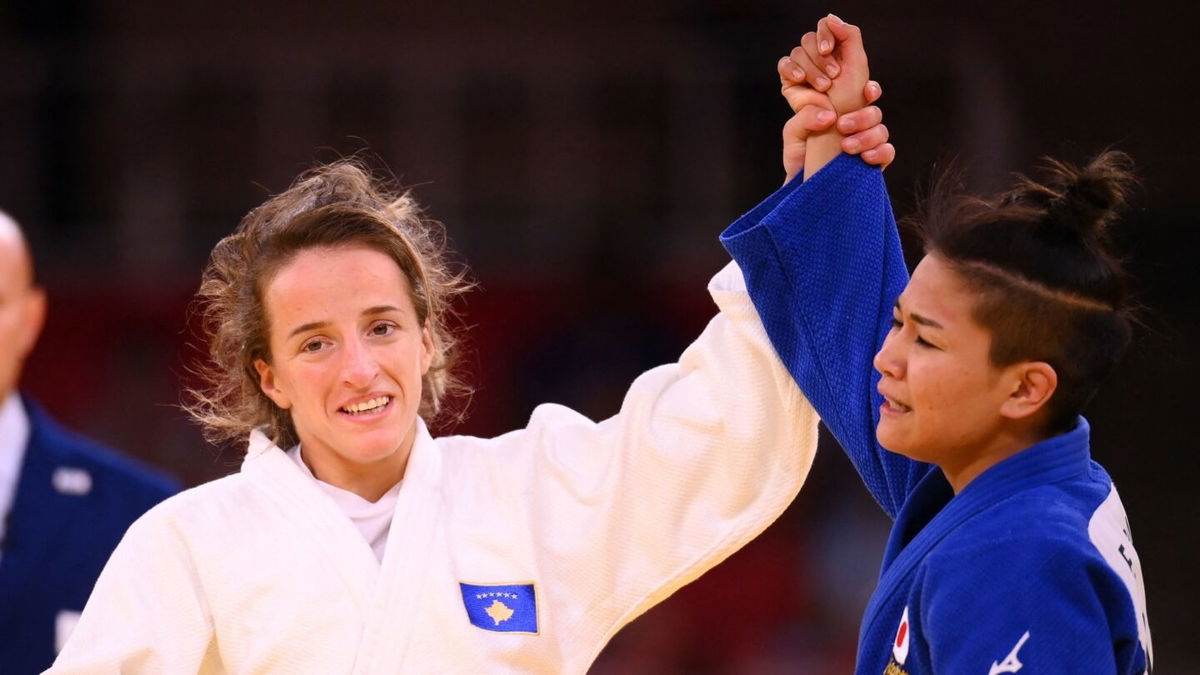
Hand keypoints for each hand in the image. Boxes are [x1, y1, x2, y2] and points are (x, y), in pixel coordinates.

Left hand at [779, 59, 892, 179]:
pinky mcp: (874, 163)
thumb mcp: (793, 132)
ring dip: (867, 136)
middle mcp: (859, 126)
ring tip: (846, 146)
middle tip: (842, 126)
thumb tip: (830, 116)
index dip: (871, 90)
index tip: (866, 92)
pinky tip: (864, 157)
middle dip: (862, 117)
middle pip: (875, 112)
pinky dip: (880, 152)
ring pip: (881, 131)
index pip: (864, 94)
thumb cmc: (798, 155)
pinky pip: (888, 152)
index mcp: (843, 112)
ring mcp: (868, 144)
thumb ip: (805, 116)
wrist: (800, 185)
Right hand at [782, 14, 869, 115]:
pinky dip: (792, 69)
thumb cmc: (851, 97)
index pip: (824, 27)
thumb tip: (830, 18)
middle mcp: (818, 55)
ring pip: (798, 52)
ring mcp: (803, 67)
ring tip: (823, 87)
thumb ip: (849, 34)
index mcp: (835, 48)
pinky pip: (784, 64)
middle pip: (809, 39)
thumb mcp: (858, 62)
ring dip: (812, 69)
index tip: (829, 49)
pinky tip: (801, 78)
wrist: (837, 122)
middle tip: (833, 76)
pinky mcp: (789, 80)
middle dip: (821, 58)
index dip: (825, 35)